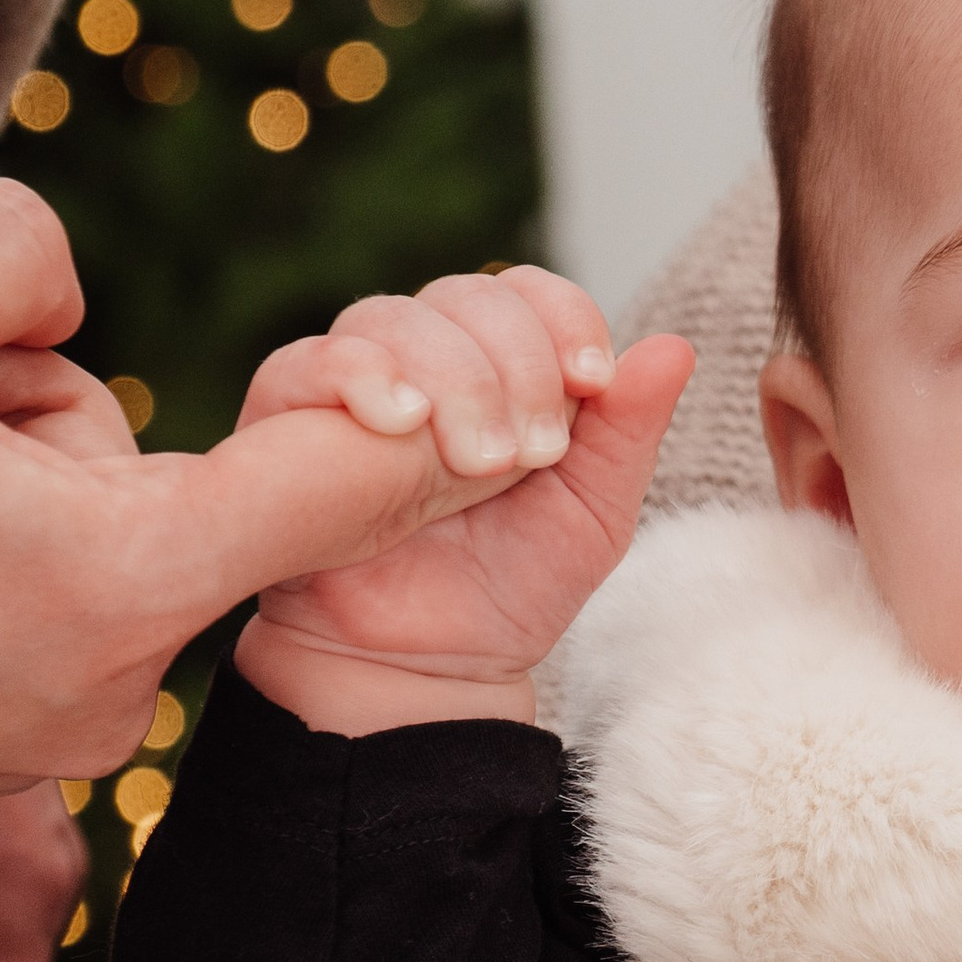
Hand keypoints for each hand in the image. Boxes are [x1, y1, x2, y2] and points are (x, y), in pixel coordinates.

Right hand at [0, 178, 648, 795]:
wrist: (433, 667)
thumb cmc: (514, 587)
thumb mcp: (594, 512)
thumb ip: (629, 430)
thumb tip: (674, 347)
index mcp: (508, 370)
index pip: (532, 294)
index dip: (565, 319)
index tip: (593, 381)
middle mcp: (431, 363)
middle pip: (468, 296)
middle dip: (516, 360)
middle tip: (534, 452)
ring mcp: (359, 387)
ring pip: (392, 318)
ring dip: (452, 376)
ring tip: (479, 463)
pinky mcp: (287, 421)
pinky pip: (305, 363)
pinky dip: (358, 375)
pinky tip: (402, 420)